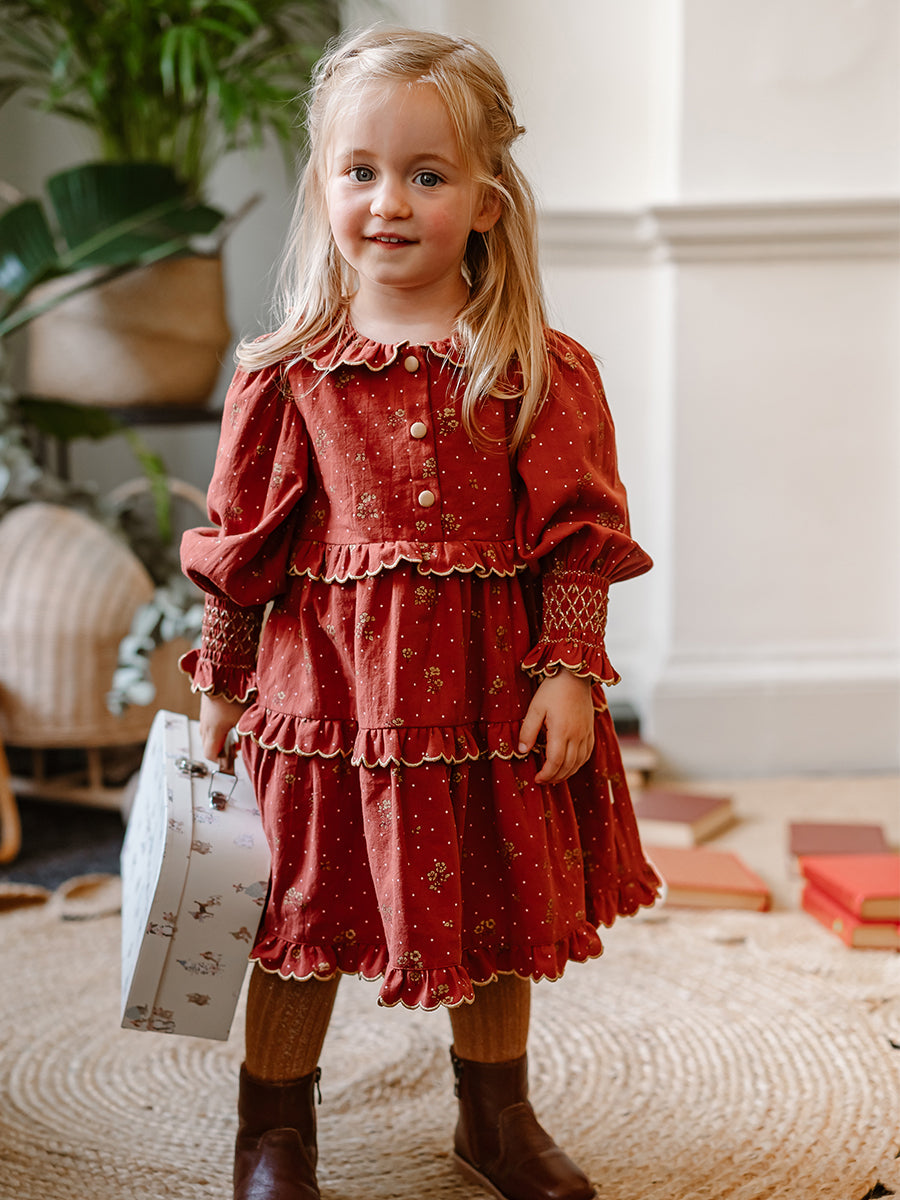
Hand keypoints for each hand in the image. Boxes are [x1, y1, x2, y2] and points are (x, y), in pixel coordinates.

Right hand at [199, 692, 249, 767]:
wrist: (223, 674)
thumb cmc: (234, 697)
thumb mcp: (244, 718)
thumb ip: (246, 734)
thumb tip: (250, 745)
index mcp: (213, 731)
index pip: (210, 755)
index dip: (220, 761)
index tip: (231, 759)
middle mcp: (205, 726)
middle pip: (208, 746)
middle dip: (221, 751)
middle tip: (235, 749)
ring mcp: (204, 717)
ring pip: (207, 736)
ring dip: (219, 740)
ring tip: (234, 735)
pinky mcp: (205, 709)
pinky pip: (208, 726)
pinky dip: (217, 730)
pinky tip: (230, 723)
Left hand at [517, 670, 594, 784]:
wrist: (575, 675)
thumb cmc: (552, 690)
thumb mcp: (535, 708)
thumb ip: (528, 731)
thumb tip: (521, 751)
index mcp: (561, 731)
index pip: (555, 762)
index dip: (546, 775)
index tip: (537, 779)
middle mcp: (577, 736)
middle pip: (568, 766)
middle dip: (555, 777)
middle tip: (543, 781)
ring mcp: (586, 733)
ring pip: (579, 762)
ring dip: (567, 773)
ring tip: (554, 776)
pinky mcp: (590, 730)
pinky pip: (587, 753)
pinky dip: (578, 764)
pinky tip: (570, 765)